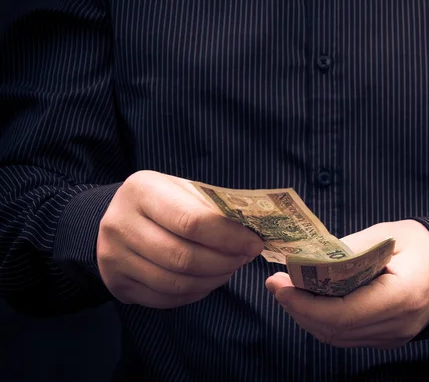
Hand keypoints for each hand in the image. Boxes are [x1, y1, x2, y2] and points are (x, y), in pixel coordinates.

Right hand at [97, 170, 263, 308]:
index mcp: (141, 191)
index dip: (228, 237)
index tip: (254, 243)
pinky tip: (208, 280)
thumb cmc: (162, 201)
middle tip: (243, 259)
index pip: (191, 221)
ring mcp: (113, 258)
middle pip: (183, 257)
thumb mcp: (183, 190)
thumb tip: (252, 233)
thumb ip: (212, 208)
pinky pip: (165, 299)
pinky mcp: (117, 284)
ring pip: (175, 283)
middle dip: (224, 262)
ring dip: (212, 280)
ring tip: (229, 268)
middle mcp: (120, 224)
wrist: (116, 217)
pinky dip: (195, 293)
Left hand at [265, 220, 428, 348]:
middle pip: (334, 330)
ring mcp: (393, 337)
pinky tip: (309, 300)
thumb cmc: (423, 245)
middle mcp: (397, 325)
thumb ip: (349, 249)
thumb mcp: (387, 234)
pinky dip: (322, 320)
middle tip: (275, 284)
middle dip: (297, 308)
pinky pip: (347, 336)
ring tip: (286, 290)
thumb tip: (309, 262)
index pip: (342, 314)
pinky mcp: (387, 338)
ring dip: (306, 316)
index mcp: (401, 296)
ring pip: (337, 337)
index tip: (280, 284)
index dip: (304, 304)